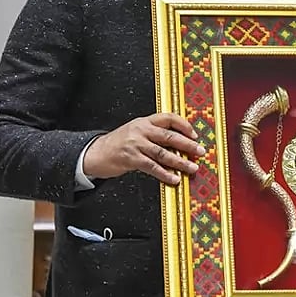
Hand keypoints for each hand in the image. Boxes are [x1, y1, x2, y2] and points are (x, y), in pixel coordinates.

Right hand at [83, 112, 206, 185]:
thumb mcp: (136, 132)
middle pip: (169, 136)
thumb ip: (154, 135)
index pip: (168, 118)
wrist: (95, 153)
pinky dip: (165, 174)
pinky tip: (174, 179)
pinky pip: (152, 166)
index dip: (184, 125)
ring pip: (163, 152)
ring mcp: (135, 144)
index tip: (195, 134)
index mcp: (144, 121)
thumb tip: (178, 145)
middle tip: (200, 151)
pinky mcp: (131, 158)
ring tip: (191, 167)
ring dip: (180, 162)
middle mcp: (141, 130)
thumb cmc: (118, 144)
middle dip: (187, 144)